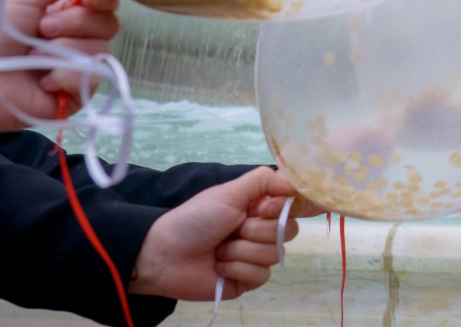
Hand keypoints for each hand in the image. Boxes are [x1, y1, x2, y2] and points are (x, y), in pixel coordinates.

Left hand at [0, 0, 119, 140]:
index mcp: (75, 14)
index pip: (108, 0)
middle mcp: (85, 39)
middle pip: (109, 23)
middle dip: (75, 23)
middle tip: (43, 29)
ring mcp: (84, 67)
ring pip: (99, 50)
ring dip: (61, 51)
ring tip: (34, 57)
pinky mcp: (80, 93)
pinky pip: (89, 78)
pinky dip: (62, 76)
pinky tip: (42, 81)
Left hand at [130, 168, 301, 300]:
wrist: (165, 255)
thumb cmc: (195, 219)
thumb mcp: (228, 192)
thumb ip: (264, 180)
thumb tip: (296, 183)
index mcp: (261, 207)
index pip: (295, 205)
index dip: (284, 208)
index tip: (261, 208)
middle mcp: (264, 230)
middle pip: (289, 231)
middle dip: (255, 230)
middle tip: (231, 229)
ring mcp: (257, 256)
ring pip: (274, 255)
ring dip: (240, 251)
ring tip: (219, 249)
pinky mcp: (248, 280)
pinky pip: (261, 275)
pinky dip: (237, 268)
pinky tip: (219, 266)